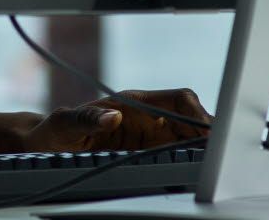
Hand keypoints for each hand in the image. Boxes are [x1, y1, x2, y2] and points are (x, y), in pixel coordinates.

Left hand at [21, 88, 211, 152]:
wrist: (46, 145)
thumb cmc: (55, 130)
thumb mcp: (65, 124)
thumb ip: (86, 118)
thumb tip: (113, 116)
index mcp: (131, 103)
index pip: (177, 99)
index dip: (198, 113)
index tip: (211, 133)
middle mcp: (145, 115)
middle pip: (191, 118)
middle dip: (209, 132)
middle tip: (222, 155)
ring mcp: (149, 133)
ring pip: (189, 136)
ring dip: (204, 147)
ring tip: (216, 165)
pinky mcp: (147, 150)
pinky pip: (178, 151)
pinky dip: (192, 158)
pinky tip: (199, 169)